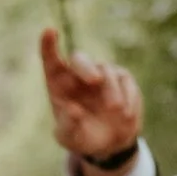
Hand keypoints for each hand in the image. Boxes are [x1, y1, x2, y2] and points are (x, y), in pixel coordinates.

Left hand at [40, 25, 142, 168]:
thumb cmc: (82, 137)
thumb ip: (68, 125)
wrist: (108, 144)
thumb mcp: (69, 137)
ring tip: (115, 110)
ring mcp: (102, 74)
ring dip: (111, 90)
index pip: (52, 61)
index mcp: (59, 85)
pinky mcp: (122, 78)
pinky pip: (126, 81)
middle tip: (95, 80)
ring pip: (106, 71)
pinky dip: (127, 97)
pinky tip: (126, 115)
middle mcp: (79, 75)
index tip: (49, 31)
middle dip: (86, 67)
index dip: (49, 46)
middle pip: (80, 59)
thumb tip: (73, 110)